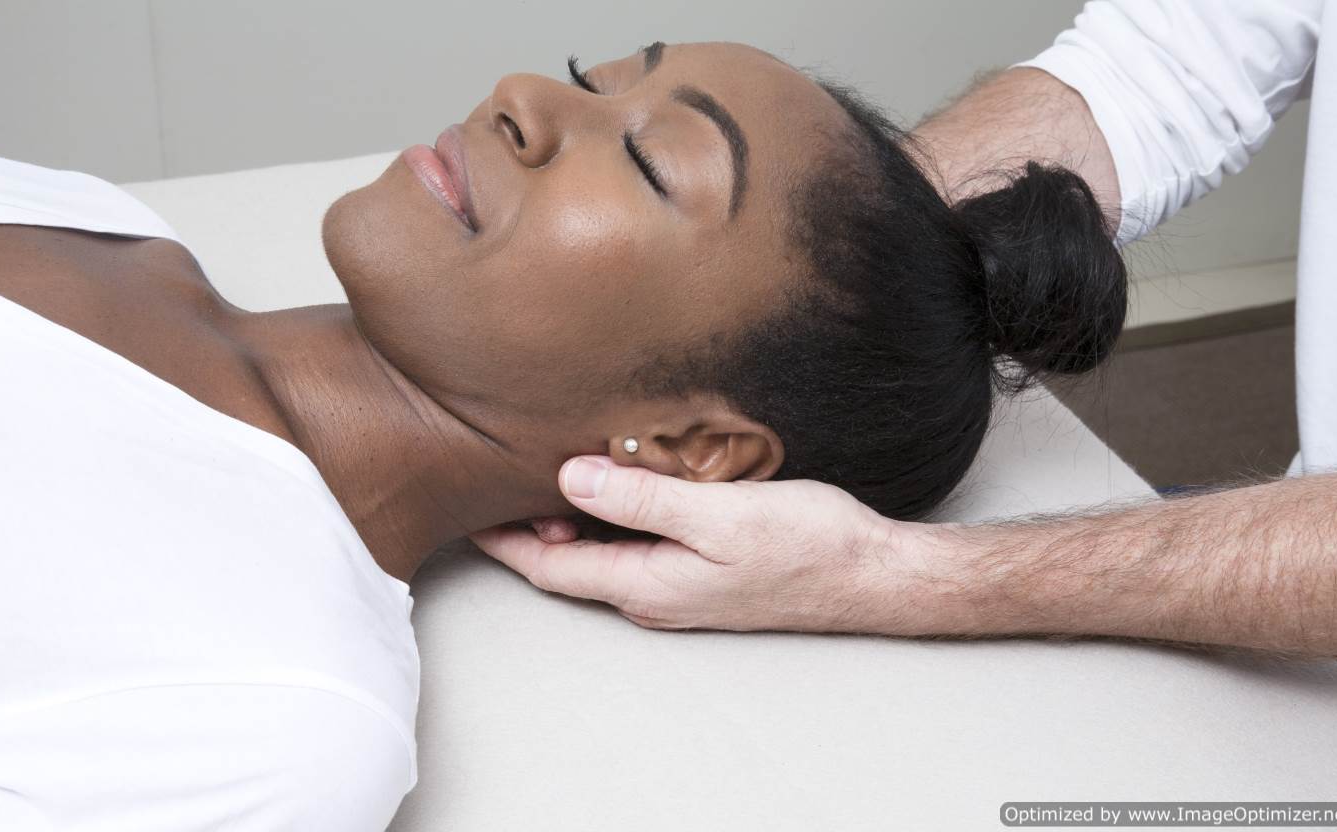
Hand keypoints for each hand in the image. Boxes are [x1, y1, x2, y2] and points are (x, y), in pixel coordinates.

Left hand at [468, 455, 953, 632]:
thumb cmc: (804, 544)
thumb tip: (570, 479)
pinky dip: (613, 515)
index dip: (502, 537)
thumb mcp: (716, 514)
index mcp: (646, 584)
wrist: (871, 574)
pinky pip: (638, 545)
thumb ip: (641, 498)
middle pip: (569, 561)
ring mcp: (680, 588)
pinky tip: (619, 482)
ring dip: (572, 516)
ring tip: (547, 467)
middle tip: (496, 473)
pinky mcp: (703, 572)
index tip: (464, 507)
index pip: (550, 564)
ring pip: (604, 551)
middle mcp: (654, 595)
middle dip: (528, 523)